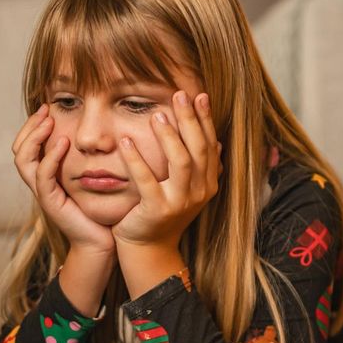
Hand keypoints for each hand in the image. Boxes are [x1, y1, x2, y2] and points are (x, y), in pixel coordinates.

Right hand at [12, 103, 114, 254]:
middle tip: (46, 108)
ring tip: (49, 121)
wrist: (102, 241)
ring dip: (35, 137)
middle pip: (18, 149)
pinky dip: (50, 157)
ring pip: (23, 160)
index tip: (49, 106)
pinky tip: (62, 142)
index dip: (33, 125)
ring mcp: (42, 193)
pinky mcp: (51, 202)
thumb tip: (98, 131)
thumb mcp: (92, 177)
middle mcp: (39, 182)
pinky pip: (43, 176)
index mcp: (46, 174)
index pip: (27, 145)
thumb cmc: (100, 208)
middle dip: (30, 126)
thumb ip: (87, 157)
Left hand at [112, 90, 221, 247]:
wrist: (149, 248)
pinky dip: (136, 159)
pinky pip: (147, 180)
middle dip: (190, 119)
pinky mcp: (157, 210)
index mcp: (208, 183)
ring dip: (168, 136)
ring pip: (180, 162)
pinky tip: (125, 142)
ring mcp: (180, 202)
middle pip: (198, 149)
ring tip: (157, 115)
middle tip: (180, 94)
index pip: (210, 145)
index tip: (200, 95)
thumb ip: (200, 167)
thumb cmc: (163, 214)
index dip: (206, 120)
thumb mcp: (186, 189)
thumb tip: (217, 143)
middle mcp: (199, 192)